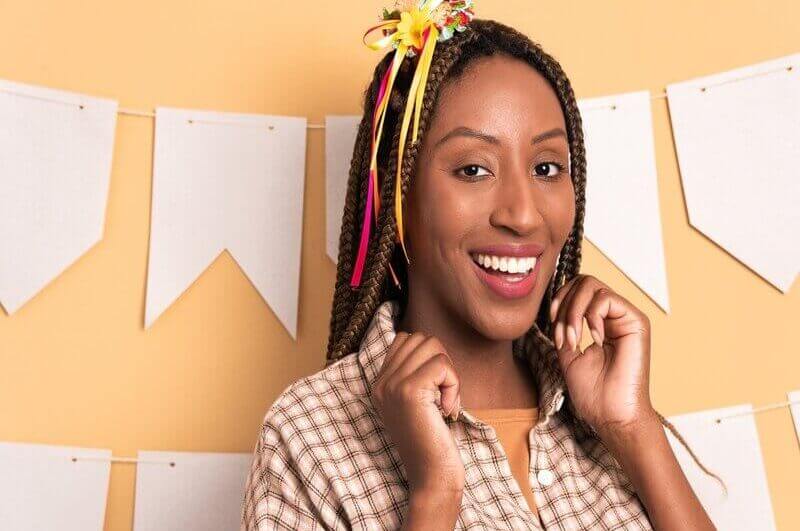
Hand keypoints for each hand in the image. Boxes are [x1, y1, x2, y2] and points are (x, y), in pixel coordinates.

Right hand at [372, 332, 464, 495]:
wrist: (432, 477)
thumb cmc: (434, 441)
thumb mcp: (420, 402)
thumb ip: (417, 374)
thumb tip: (430, 343)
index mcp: (380, 384)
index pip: (405, 339)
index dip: (430, 357)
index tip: (435, 389)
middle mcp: (381, 382)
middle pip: (421, 339)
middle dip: (442, 361)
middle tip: (444, 395)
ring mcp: (392, 386)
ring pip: (432, 347)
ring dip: (449, 373)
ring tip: (445, 402)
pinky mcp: (409, 391)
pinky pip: (442, 365)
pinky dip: (454, 384)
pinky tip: (448, 410)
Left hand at [549, 274, 656, 435]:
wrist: (611, 415)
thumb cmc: (593, 392)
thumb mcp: (568, 353)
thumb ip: (563, 327)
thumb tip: (554, 305)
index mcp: (600, 322)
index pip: (576, 290)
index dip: (558, 302)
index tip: (553, 330)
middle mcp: (614, 316)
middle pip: (582, 282)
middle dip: (563, 305)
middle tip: (563, 336)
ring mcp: (626, 316)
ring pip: (590, 286)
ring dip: (573, 313)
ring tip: (574, 340)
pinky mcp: (637, 320)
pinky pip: (605, 298)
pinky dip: (590, 316)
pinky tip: (595, 340)